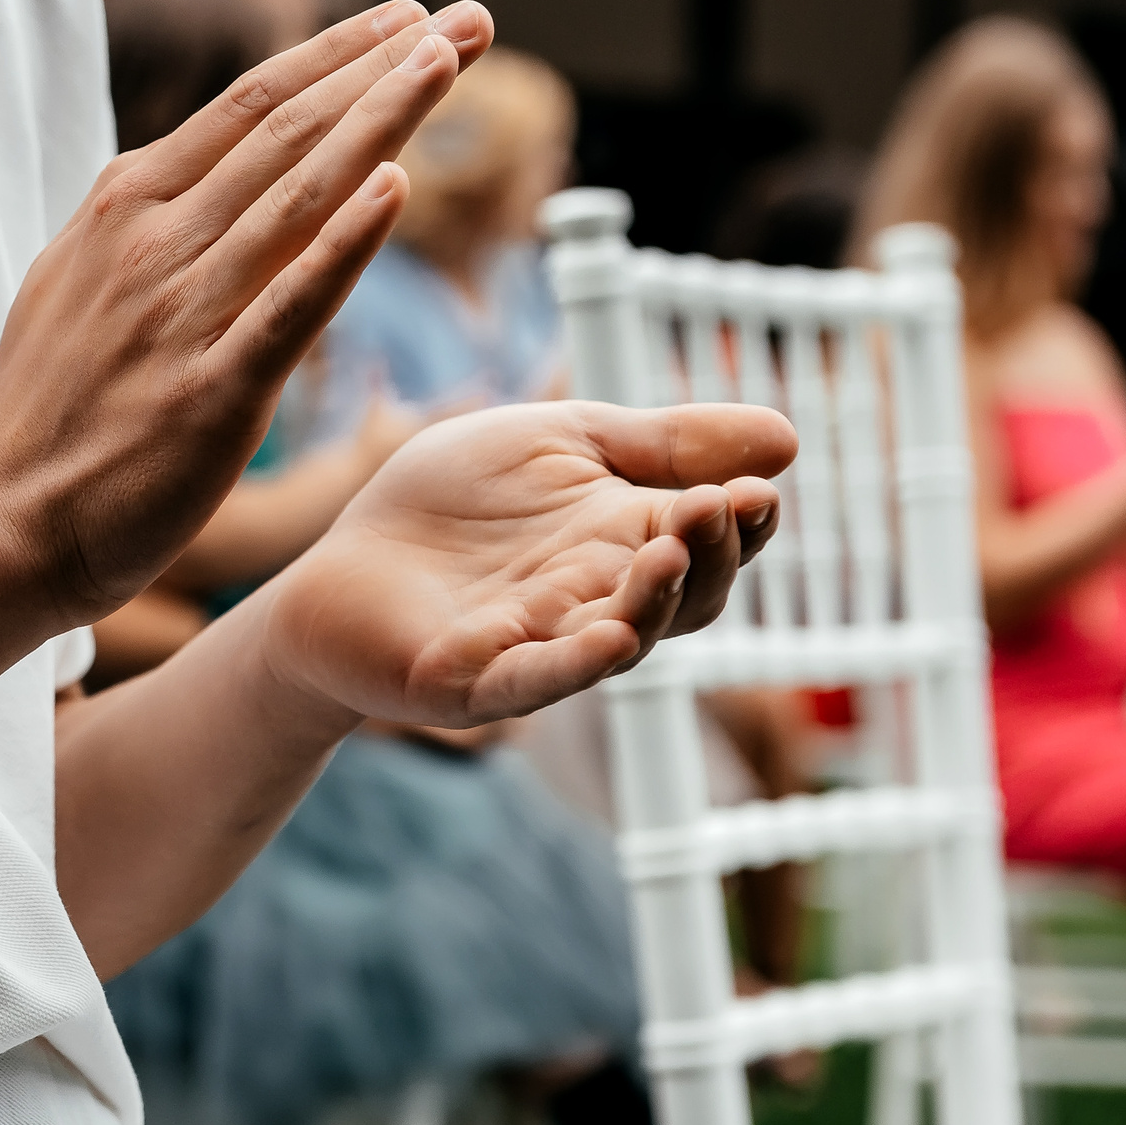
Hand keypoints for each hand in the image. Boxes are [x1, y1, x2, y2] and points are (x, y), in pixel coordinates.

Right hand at [0, 0, 496, 619]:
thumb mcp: (76, 283)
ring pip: (300, 194)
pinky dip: (343, 242)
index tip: (408, 20)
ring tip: (451, 65)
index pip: (249, 105)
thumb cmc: (44, 415)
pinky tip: (395, 190)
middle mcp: (155, 242)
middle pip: (290, 130)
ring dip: (384, 120)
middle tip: (468, 19)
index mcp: (124, 207)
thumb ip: (139, 228)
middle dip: (387, 66)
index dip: (337, 54)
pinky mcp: (211, 392)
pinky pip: (290, 304)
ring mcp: (182, 313)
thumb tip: (193, 183)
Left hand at [260, 401, 794, 727]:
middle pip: (684, 599)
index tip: (761, 487)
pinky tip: (615, 635)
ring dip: (655, 599)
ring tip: (672, 546)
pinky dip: (579, 662)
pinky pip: (537, 681)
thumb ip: (661, 443)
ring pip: (622, 641)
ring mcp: (541, 650)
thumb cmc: (449, 501)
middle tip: (725, 508)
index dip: (740, 524)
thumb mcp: (562, 443)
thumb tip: (787, 440)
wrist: (337, 563)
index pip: (708, 543)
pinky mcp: (474, 684)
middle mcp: (598, 605)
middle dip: (712, 556)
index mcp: (624, 544)